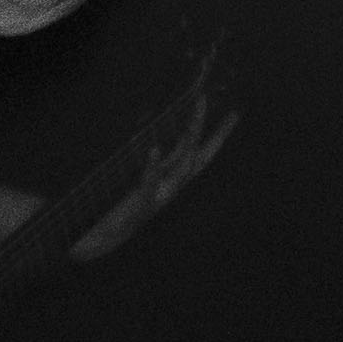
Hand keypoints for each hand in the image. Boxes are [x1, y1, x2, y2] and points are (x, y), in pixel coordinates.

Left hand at [68, 90, 240, 261]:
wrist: (108, 238)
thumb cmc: (126, 208)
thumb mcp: (146, 183)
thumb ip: (158, 165)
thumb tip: (162, 139)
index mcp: (173, 179)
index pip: (202, 152)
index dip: (218, 134)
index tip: (234, 113)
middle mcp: (172, 187)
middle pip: (197, 156)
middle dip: (210, 132)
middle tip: (208, 103)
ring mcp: (160, 197)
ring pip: (181, 170)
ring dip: (187, 145)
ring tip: (192, 124)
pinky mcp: (142, 204)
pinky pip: (150, 183)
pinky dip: (153, 167)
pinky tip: (154, 149)